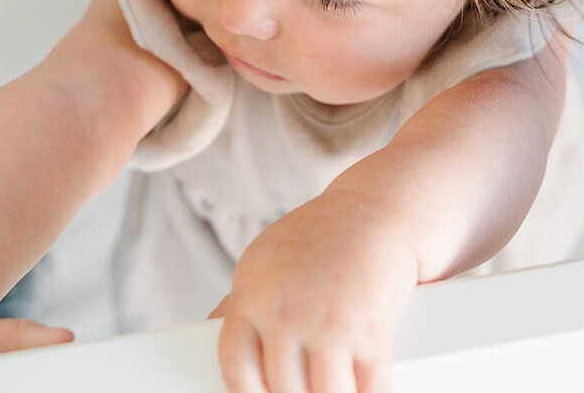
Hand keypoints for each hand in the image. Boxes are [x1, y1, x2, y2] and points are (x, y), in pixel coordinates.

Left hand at [211, 188, 417, 392]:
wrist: (372, 208)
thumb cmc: (316, 236)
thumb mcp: (264, 260)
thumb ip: (241, 301)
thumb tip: (212, 331)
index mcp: (253, 295)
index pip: (236, 368)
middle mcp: (286, 311)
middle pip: (282, 390)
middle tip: (303, 387)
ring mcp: (329, 322)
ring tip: (330, 387)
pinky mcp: (371, 329)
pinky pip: (370, 389)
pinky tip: (362, 387)